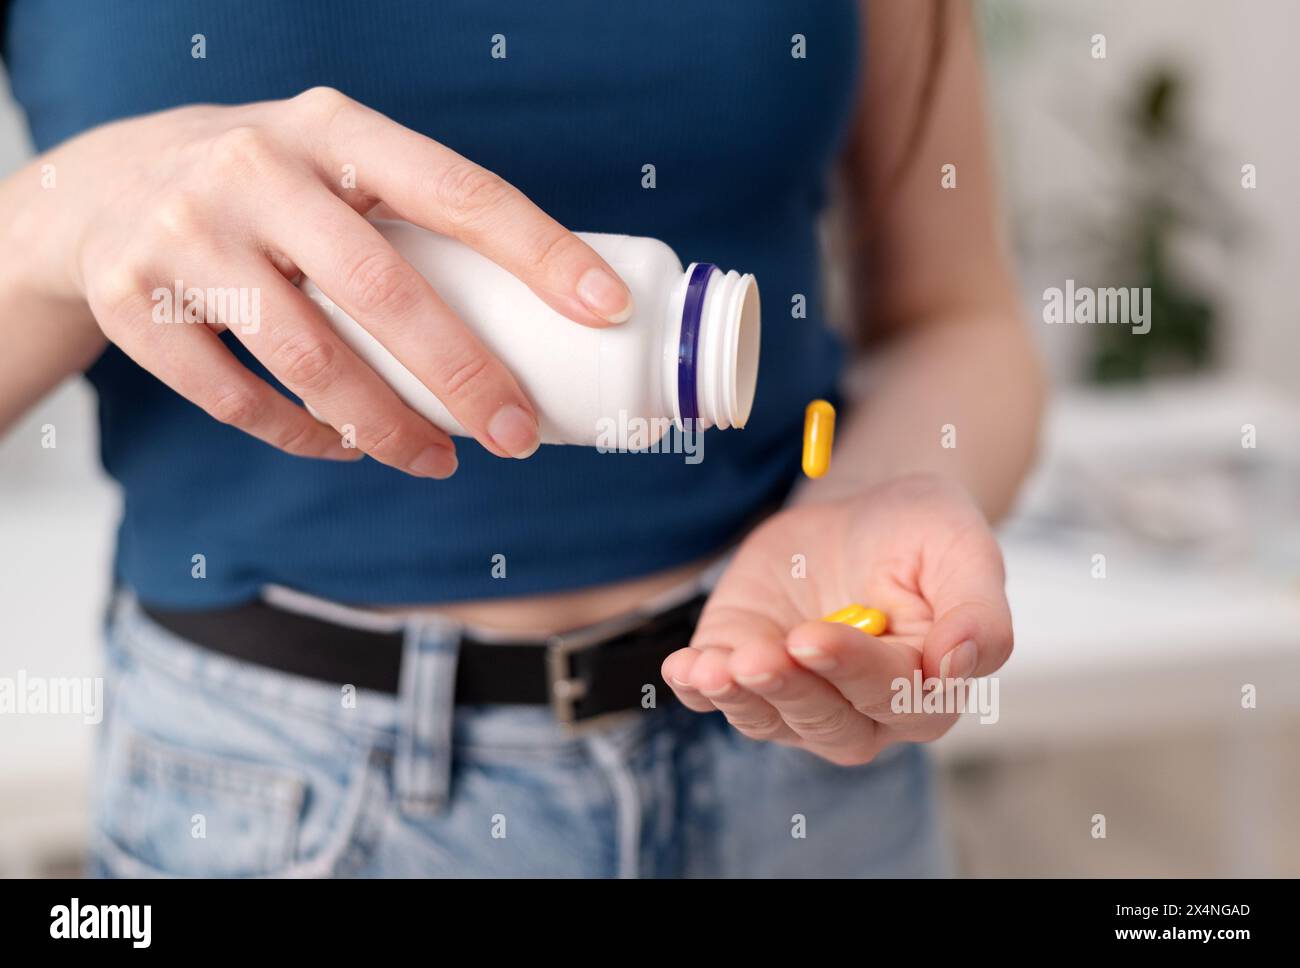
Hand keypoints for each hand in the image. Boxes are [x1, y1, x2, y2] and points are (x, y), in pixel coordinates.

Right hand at [20, 87, 631, 474]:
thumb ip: (411, 216)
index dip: (540, 252)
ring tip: (440, 460)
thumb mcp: (333, 164)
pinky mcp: (135, 302)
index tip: (604, 309)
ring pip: (310, 360)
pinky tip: (345, 446)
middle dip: (467, 376)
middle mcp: (256, 169)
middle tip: (519, 438)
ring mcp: (186, 234)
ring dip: (389, 427)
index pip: (457, 190)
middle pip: (384, 291)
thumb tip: (539, 317)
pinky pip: (236, 399)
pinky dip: (303, 437)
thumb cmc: (267, 192)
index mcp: (334, 128)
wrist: (100, 188)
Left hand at [662, 474, 1013, 764]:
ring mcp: (799, 698)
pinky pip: (716, 695)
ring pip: (768, 718)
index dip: (850, 670)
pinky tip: (683, 667)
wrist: (861, 515)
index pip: (891, 696)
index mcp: (927, 690)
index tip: (812, 638)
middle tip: (757, 657)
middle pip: (827, 722)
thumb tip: (959, 664)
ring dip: (737, 696)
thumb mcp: (962, 549)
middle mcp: (863, 712)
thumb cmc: (921, 534)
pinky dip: (696, 686)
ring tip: (713, 665)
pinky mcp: (747, 671)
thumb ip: (978, 612)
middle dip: (788, 690)